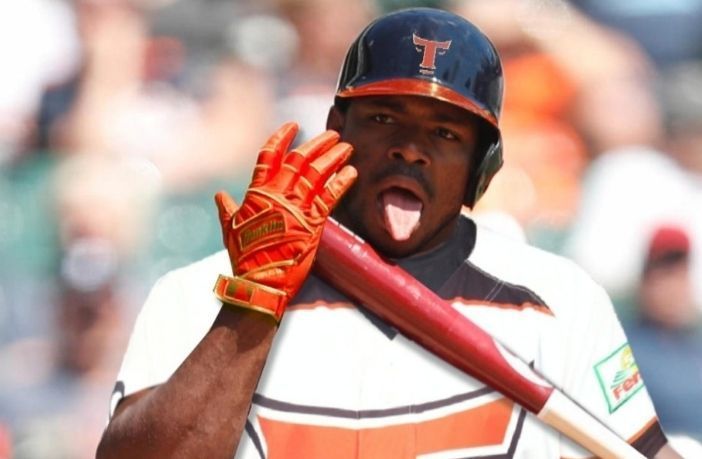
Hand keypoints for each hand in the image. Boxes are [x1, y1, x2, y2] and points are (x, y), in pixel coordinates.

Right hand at [214, 123, 356, 321]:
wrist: (260, 282)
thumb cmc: (244, 258)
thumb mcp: (230, 230)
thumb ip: (227, 209)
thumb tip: (220, 195)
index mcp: (257, 193)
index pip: (269, 155)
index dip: (282, 137)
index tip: (294, 125)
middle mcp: (277, 194)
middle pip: (300, 159)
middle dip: (317, 144)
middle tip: (332, 135)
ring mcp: (296, 207)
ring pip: (317, 173)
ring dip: (333, 157)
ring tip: (346, 146)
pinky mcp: (313, 222)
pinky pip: (330, 196)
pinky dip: (342, 182)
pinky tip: (352, 171)